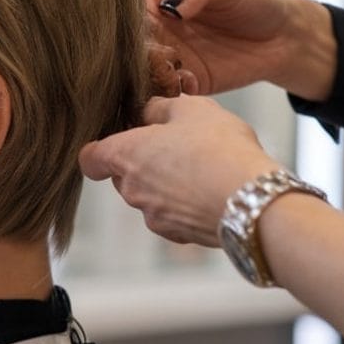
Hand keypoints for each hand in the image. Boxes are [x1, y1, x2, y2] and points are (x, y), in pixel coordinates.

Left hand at [79, 96, 281, 245]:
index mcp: (125, 156)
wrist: (252, 201)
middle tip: (177, 146)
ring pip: (149, 197)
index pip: (90, 159)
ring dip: (166, 184)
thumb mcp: (190, 108)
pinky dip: (185, 206)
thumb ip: (159, 108)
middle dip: (143, 162)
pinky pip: (173, 216)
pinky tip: (212, 192)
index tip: (120, 140)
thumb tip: (147, 112)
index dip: (100, 150)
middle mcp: (131, 191)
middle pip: (123, 176)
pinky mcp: (177, 235)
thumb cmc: (219, 148)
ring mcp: (153, 216)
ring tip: (202, 168)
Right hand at [144, 0, 335, 99]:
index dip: (131, 18)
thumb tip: (171, 6)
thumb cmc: (254, 0)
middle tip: (166, 55)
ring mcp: (159, 55)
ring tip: (178, 73)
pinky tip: (191, 83)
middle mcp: (149, 25)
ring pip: (136, 70)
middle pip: (126, 41)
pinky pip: (158, 91)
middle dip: (140, 52)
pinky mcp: (174, 82)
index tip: (150, 27)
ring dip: (152, 75)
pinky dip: (169, 91)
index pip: (124, 4)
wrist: (282, 38)